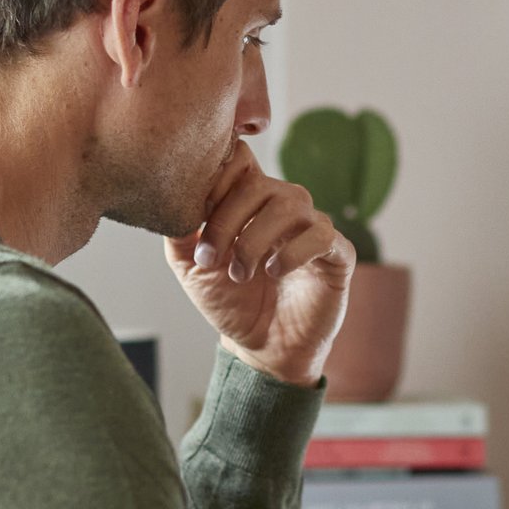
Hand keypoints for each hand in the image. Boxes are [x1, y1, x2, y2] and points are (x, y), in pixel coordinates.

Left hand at [164, 142, 353, 387]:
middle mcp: (283, 206)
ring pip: (290, 205)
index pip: (239, 160)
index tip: (195, 218)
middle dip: (227, 221)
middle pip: (259, 184)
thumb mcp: (193, 269)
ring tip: (240, 274)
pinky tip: (275, 272)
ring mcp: (312, 227)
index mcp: (249, 201)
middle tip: (210, 260)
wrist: (263, 348)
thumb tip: (171, 203)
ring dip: (255, 239)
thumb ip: (180, 234)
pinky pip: (322, 234)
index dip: (215, 181)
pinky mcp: (338, 253)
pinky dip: (293, 252)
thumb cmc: (231, 303)